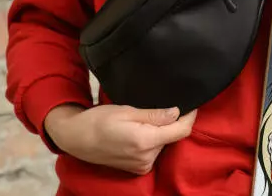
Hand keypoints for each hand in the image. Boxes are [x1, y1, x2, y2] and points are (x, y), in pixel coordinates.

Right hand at [44, 103, 196, 173]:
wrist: (78, 139)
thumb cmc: (100, 120)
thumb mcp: (127, 110)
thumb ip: (153, 114)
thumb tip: (176, 112)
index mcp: (145, 140)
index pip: (180, 130)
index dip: (190, 116)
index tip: (193, 103)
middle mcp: (147, 157)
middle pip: (171, 136)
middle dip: (171, 121)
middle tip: (160, 105)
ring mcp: (142, 166)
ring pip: (163, 143)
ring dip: (160, 131)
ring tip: (144, 117)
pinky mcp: (137, 169)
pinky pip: (153, 151)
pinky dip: (152, 140)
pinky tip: (140, 129)